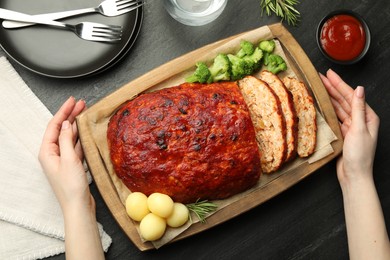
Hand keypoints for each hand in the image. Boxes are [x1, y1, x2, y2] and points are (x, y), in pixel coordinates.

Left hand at [38, 96, 91, 211]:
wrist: (78, 206)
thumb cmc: (71, 187)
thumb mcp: (69, 159)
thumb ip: (66, 140)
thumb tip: (65, 124)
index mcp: (47, 152)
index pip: (54, 126)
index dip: (63, 111)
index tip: (72, 101)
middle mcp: (53, 154)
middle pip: (61, 130)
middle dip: (70, 116)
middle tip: (81, 104)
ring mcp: (62, 159)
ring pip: (68, 137)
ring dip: (76, 125)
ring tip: (85, 113)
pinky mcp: (72, 164)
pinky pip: (75, 146)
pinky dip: (81, 137)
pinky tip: (86, 132)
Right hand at [320, 69, 379, 186]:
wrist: (353, 175)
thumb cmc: (359, 155)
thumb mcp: (359, 130)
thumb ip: (358, 109)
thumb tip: (360, 89)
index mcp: (368, 117)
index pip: (351, 96)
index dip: (339, 84)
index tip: (329, 74)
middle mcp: (360, 119)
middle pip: (344, 99)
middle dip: (332, 87)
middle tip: (320, 76)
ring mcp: (350, 126)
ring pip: (338, 107)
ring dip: (328, 96)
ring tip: (318, 86)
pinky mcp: (342, 132)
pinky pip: (334, 116)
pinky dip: (327, 109)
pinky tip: (321, 103)